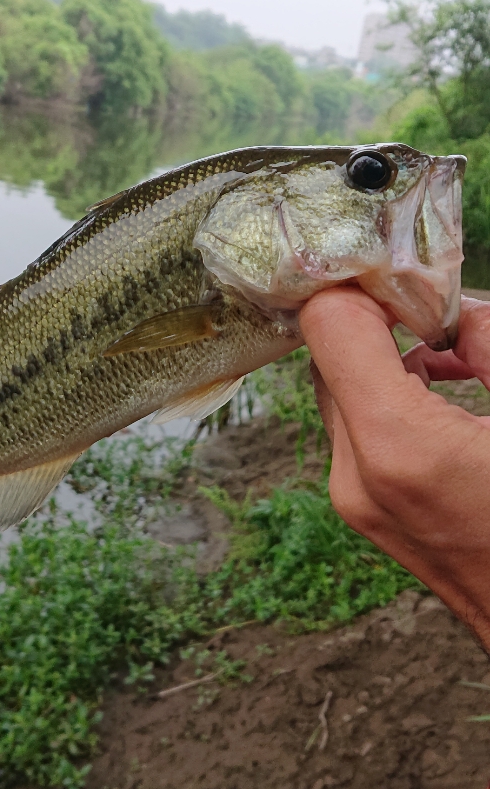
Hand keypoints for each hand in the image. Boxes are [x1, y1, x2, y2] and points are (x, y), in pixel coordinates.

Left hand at [299, 289, 489, 650]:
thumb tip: (458, 309)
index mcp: (400, 448)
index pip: (329, 324)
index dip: (366, 284)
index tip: (409, 273)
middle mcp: (359, 477)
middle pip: (330, 353)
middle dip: (381, 316)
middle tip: (439, 305)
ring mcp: (357, 502)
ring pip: (342, 388)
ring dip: (390, 353)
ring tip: (459, 352)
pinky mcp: (368, 514)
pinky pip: (359, 427)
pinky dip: (393, 392)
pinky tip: (449, 389)